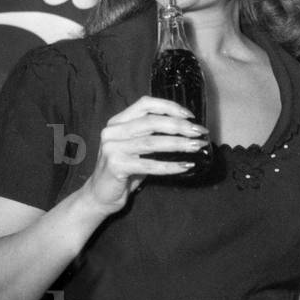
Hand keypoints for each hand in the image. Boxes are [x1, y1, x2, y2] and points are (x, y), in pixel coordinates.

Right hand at [83, 95, 208, 213]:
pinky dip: (169, 166)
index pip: (145, 104)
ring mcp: (112, 148)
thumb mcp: (135, 146)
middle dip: (179, 126)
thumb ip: (152, 133)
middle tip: (199, 132)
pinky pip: (149, 165)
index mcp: (118, 121)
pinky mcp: (116, 166)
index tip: (190, 115)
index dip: (169, 107)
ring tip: (196, 146)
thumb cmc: (124, 169)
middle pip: (151, 122)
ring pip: (152, 142)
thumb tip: (187, 127)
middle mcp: (113, 131)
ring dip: (178, 144)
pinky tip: (185, 166)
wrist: (100, 195)